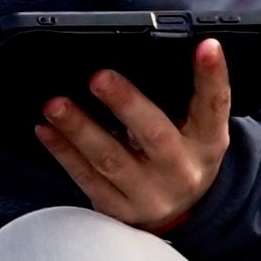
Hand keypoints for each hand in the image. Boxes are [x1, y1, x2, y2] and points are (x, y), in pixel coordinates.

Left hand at [38, 40, 235, 230]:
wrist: (182, 215)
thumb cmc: (183, 155)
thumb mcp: (197, 131)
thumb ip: (182, 100)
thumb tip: (142, 54)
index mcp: (207, 142)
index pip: (213, 105)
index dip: (212, 76)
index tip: (206, 45)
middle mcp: (182, 170)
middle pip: (154, 135)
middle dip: (125, 103)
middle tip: (98, 77)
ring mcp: (150, 194)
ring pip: (110, 160)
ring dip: (79, 129)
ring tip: (55, 104)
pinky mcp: (120, 210)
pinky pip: (87, 180)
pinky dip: (64, 153)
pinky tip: (47, 130)